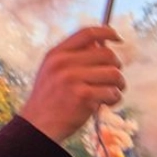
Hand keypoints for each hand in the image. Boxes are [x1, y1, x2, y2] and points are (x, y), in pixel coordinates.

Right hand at [19, 26, 124, 142]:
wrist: (38, 125)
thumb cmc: (50, 99)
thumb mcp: (52, 71)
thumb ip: (73, 57)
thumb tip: (104, 45)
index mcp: (56, 54)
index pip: (87, 33)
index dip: (107, 32)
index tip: (118, 38)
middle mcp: (63, 63)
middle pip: (108, 54)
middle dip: (116, 68)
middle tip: (112, 80)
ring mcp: (72, 79)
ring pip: (114, 74)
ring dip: (118, 86)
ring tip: (108, 94)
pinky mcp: (83, 96)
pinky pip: (113, 92)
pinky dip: (113, 100)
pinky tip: (103, 105)